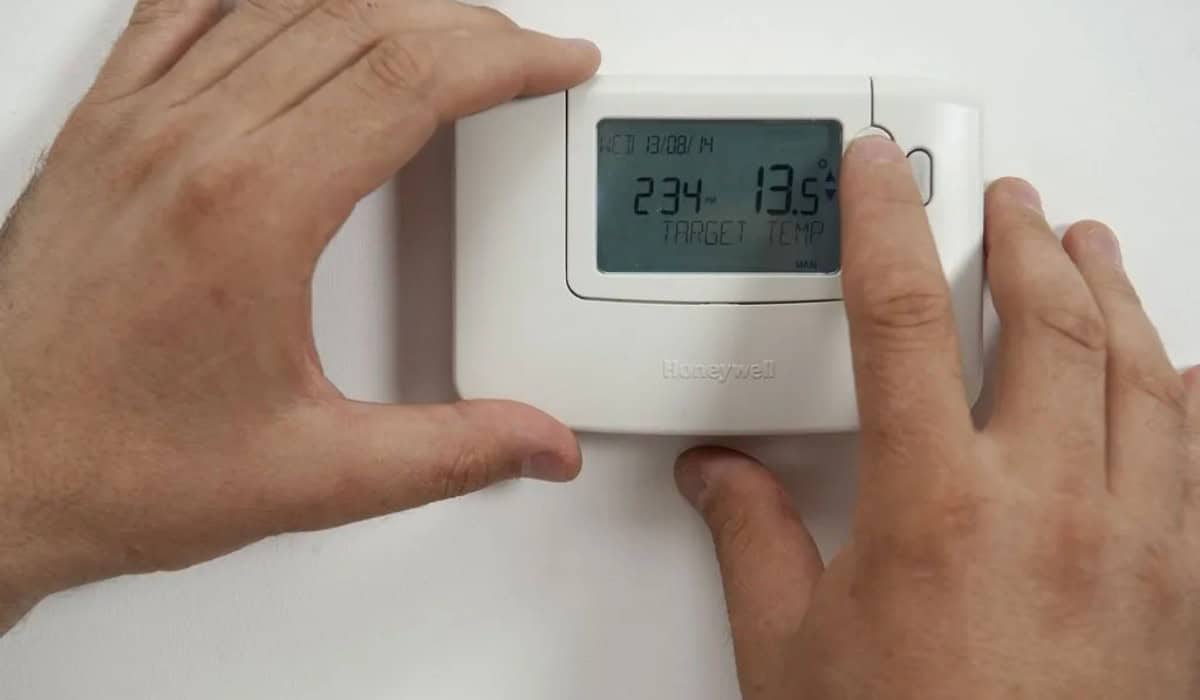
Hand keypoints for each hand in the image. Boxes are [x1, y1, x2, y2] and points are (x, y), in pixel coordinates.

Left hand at [0, 0, 598, 630]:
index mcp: (255, 210)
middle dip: (467, 26)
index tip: (555, 62)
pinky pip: (184, 9)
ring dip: (384, 2)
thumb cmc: (116, 467)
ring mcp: (137, 125)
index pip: (412, 79)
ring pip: (285, 1)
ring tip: (443, 28)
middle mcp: (191, 143)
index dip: (506, 57)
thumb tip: (537, 443)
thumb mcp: (313, 476)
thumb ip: (449, 451)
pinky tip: (294, 0)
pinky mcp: (102, 131)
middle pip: (363, 23)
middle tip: (521, 53)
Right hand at [677, 137, 1199, 697]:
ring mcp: (1136, 541)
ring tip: (1090, 245)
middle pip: (1048, 319)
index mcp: (936, 503)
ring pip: (1141, 369)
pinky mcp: (1184, 587)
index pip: (903, 312)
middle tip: (1005, 199)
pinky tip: (1179, 369)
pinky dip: (1188, 391)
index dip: (886, 220)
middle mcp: (1051, 504)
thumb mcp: (791, 652)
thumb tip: (718, 477)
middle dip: (1024, 239)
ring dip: (1111, 290)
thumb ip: (751, 538)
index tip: (879, 172)